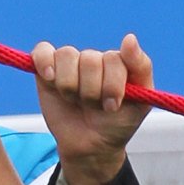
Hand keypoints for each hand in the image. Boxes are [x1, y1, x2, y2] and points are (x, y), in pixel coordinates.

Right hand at [33, 34, 152, 184]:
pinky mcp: (46, 70)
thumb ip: (140, 67)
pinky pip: (42, 52)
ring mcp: (70, 64)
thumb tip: (129, 37)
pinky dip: (45, 62)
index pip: (113, 59)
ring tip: (75, 101)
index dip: (112, 85)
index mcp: (117, 63)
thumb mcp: (140, 102)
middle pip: (89, 60)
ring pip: (67, 55)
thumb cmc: (117, 124)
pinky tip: (50, 77)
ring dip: (70, 85)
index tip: (113, 106)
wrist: (90, 147)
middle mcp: (93, 59)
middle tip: (94, 107)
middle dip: (91, 91)